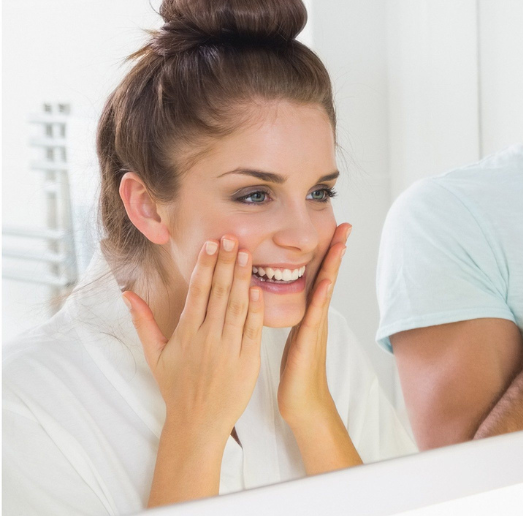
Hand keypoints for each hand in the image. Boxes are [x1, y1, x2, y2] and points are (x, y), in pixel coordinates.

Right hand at [125, 236, 262, 439]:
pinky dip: (256, 309)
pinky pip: (253, 329)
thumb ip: (143, 322)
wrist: (198, 422)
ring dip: (242, 278)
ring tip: (247, 253)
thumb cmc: (176, 388)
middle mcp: (207, 337)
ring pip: (237, 306)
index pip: (197, 292)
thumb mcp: (155, 355)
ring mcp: (228, 348)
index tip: (211, 244)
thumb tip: (126, 294)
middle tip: (232, 237)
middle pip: (219, 293)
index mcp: (186, 334)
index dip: (205, 266)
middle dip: (226, 263)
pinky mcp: (247, 359)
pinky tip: (258, 288)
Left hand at [278, 223, 349, 425]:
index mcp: (311, 313)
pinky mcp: (309, 342)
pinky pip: (315, 315)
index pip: (320, 275)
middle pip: (329, 275)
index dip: (327, 252)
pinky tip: (325, 282)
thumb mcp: (296, 338)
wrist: (304, 404)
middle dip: (337, 250)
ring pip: (326, 290)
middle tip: (346, 224)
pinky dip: (321, 297)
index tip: (334, 228)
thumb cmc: (296, 373)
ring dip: (334, 266)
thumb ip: (298, 317)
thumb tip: (291, 299)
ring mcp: (316, 328)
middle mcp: (317, 316)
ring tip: (340, 243)